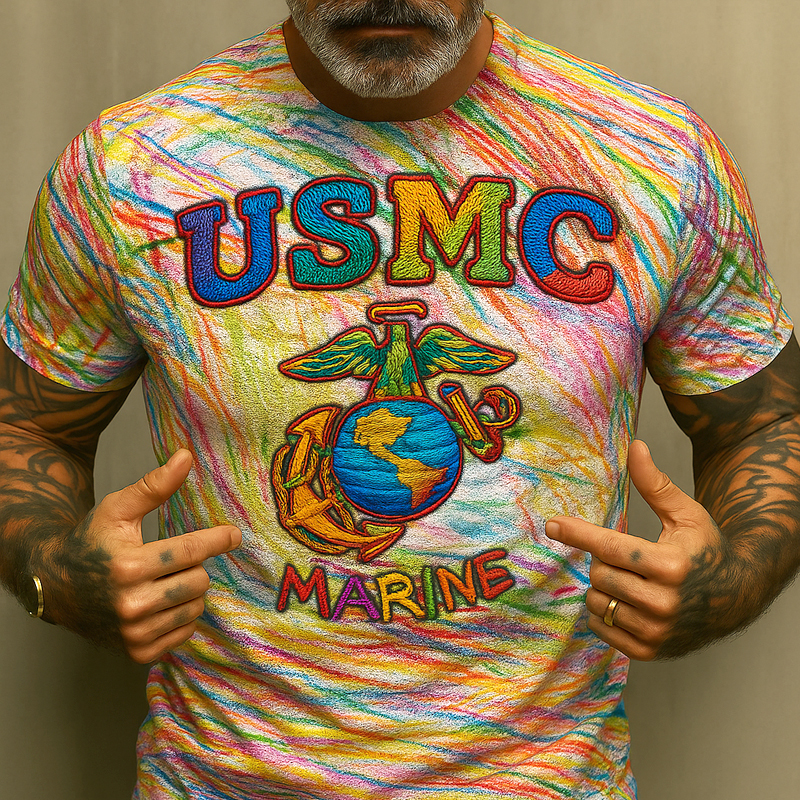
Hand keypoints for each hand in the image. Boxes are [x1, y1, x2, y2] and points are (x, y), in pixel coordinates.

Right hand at [56, 449, 240, 662]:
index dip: (217, 539)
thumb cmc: (91, 542)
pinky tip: (162, 604)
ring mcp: (134, 633)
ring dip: (189, 591)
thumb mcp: (117, 509)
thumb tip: (185, 456)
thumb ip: (154, 485)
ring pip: (196, 606)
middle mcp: (131, 604)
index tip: (233, 534)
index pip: (191, 551)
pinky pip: (186, 631)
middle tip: (172, 561)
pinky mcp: (138, 652)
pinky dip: (181, 616)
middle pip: (199, 580)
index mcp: (128, 566)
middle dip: (193, 566)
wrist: (57, 587)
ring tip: (164, 581)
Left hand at [545, 439, 720, 660]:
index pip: (610, 547)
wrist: (735, 598)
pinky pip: (601, 627)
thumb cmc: (705, 550)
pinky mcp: (649, 650)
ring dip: (602, 586)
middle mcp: (664, 602)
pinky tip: (625, 602)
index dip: (578, 532)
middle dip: (603, 561)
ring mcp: (656, 630)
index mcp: (672, 565)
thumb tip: (635, 447)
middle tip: (624, 557)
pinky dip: (603, 612)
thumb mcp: (686, 514)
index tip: (552, 524)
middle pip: (600, 574)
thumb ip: (655, 484)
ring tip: (628, 579)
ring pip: (597, 601)